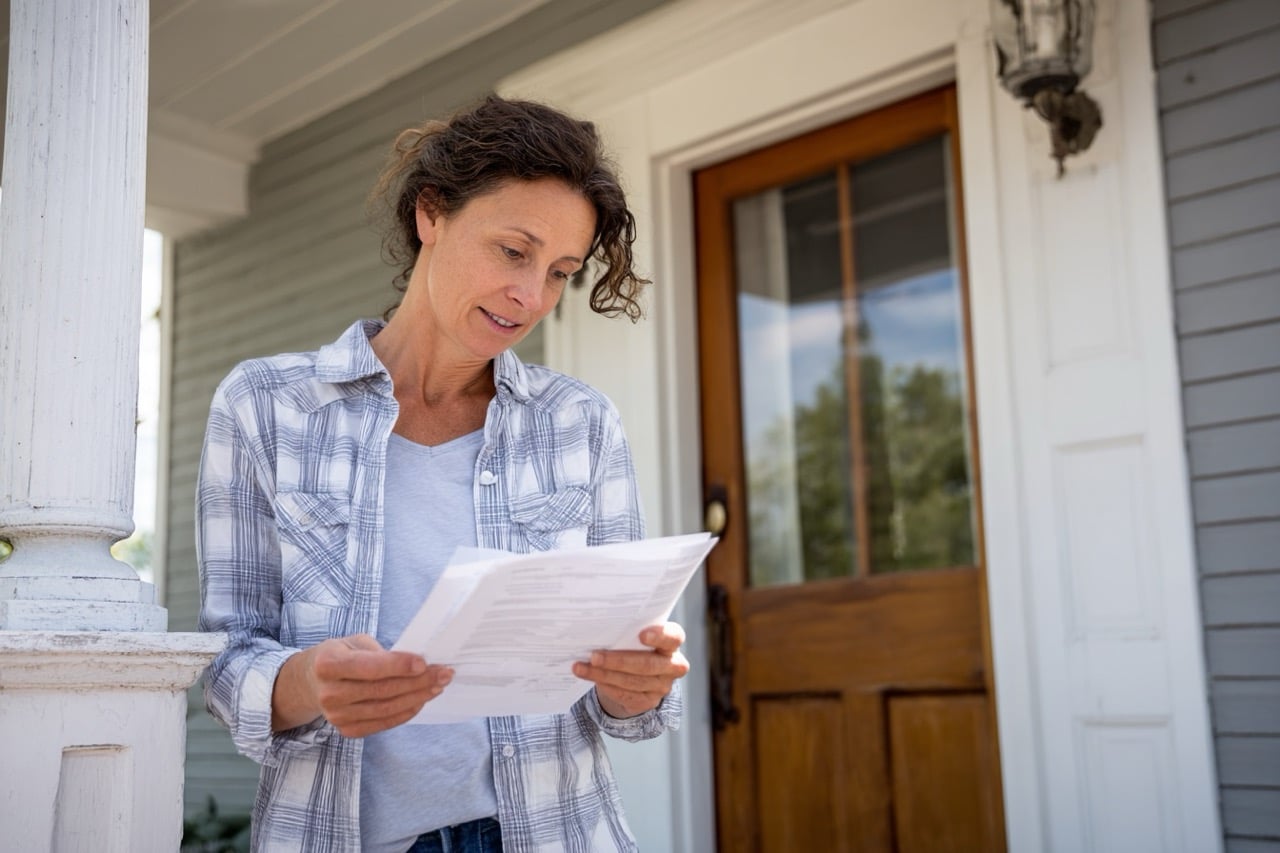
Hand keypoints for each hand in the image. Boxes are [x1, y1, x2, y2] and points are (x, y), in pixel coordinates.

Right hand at [273, 633, 451, 737]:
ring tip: (438, 685)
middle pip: (383, 689)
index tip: (424, 662)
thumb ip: (380, 652)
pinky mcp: (346, 730)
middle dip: (419, 681)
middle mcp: (330, 693)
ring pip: (387, 708)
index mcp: (328, 664)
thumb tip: (415, 663)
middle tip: (444, 673)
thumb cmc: (339, 655)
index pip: (369, 667)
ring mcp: (337, 715)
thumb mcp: (354, 642)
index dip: (399, 665)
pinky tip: (422, 700)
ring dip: (418, 697)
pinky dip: (406, 712)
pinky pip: (383, 723)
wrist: (311, 682)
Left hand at [572, 622, 689, 718]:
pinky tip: (591, 678)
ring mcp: (663, 686)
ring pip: (632, 682)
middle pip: (647, 664)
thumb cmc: (635, 644)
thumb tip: (598, 630)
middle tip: (594, 656)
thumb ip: (628, 632)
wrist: (638, 673)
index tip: (641, 635)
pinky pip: (626, 695)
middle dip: (618, 661)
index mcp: (672, 642)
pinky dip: (606, 686)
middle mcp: (673, 665)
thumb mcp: (636, 635)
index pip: (673, 637)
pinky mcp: (649, 701)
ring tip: (582, 667)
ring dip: (604, 675)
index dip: (659, 636)